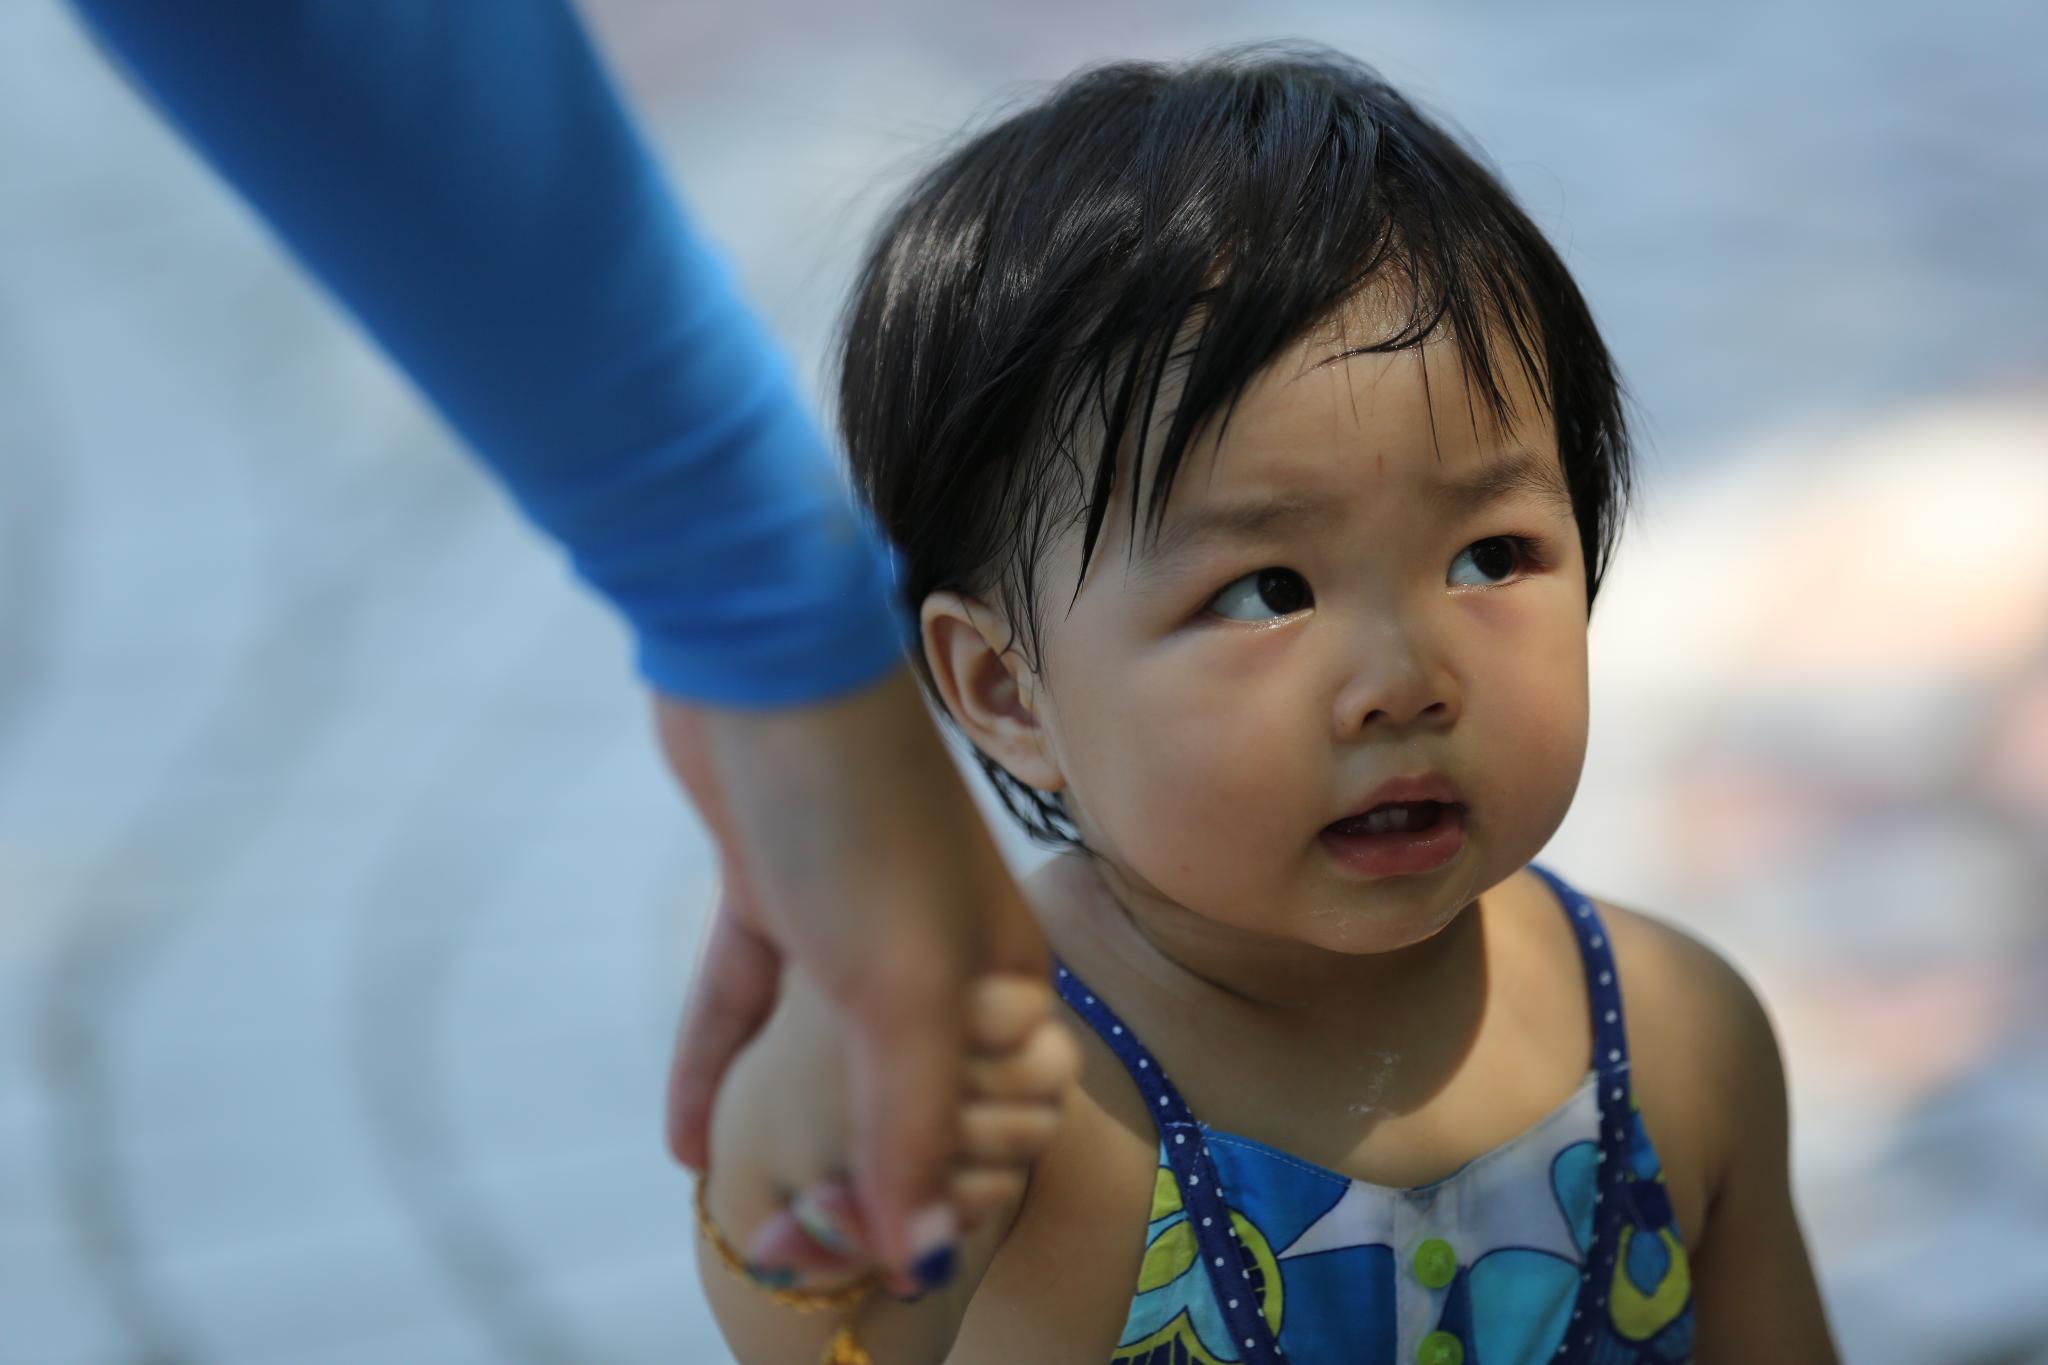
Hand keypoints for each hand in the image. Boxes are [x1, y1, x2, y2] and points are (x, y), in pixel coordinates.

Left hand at [655, 662, 1048, 1286]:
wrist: (766, 662)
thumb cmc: (861, 820)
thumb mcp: (899, 992)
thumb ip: (914, 1129)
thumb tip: (923, 1262)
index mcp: (999, 969)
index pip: (991, 1112)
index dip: (943, 1195)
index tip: (884, 1270)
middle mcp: (938, 947)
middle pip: (904, 1088)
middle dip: (863, 1175)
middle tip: (806, 1253)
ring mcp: (852, 917)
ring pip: (821, 1052)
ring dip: (786, 1130)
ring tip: (751, 1219)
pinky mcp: (774, 891)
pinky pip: (749, 1004)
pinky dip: (720, 1066)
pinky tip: (688, 1141)